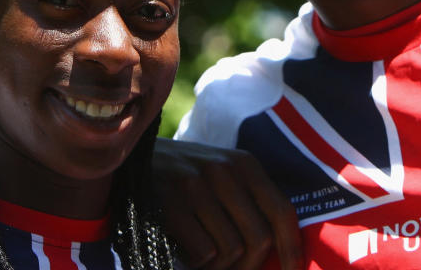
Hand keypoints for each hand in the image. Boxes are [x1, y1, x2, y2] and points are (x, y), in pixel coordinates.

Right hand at [153, 138, 302, 269]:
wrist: (128, 162)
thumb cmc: (183, 179)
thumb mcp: (221, 176)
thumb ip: (250, 202)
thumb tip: (280, 249)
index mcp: (244, 164)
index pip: (282, 211)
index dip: (292, 247)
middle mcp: (224, 170)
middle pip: (259, 238)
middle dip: (249, 266)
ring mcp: (195, 186)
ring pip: (231, 250)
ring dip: (219, 267)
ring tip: (204, 258)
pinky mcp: (170, 204)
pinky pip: (203, 253)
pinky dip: (197, 263)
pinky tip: (185, 252)